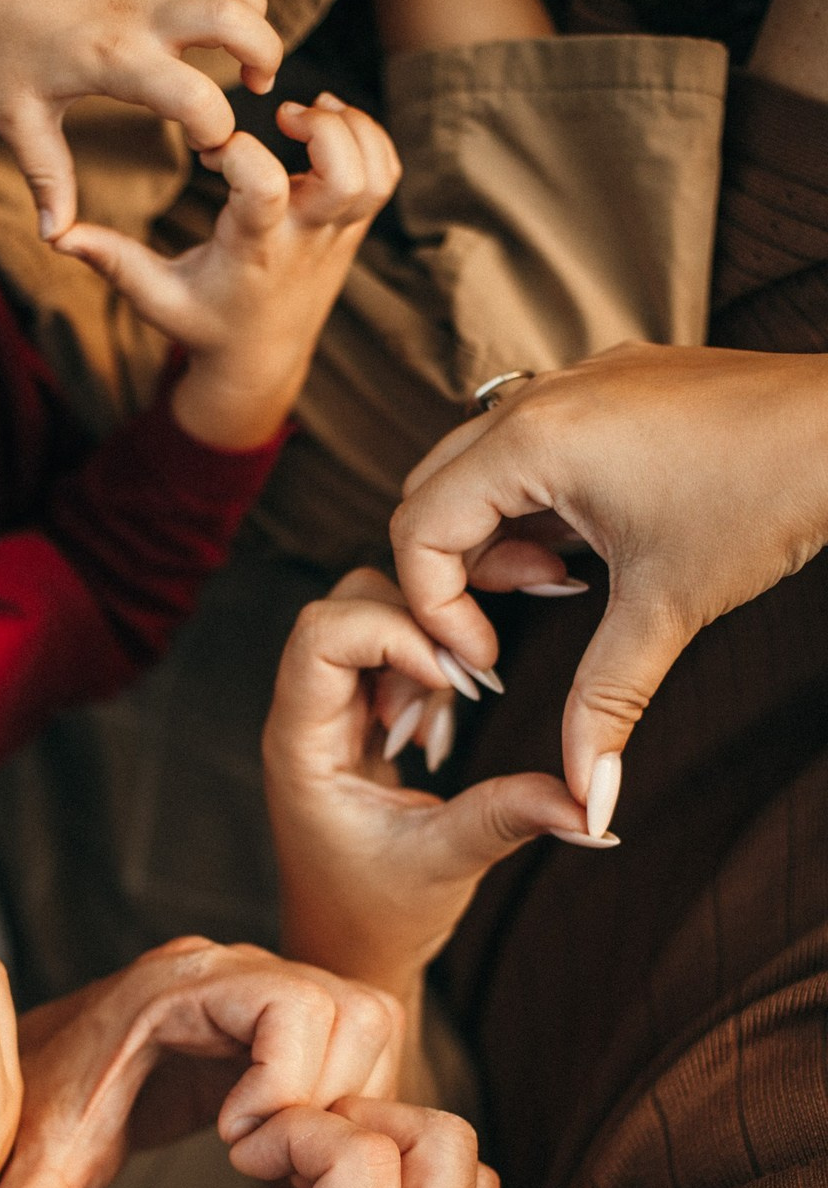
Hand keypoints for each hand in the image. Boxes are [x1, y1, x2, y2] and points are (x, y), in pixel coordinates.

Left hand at [0, 0, 281, 239]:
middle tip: (256, 83)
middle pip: (234, 22)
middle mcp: (139, 7)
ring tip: (248, 32)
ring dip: (253, 0)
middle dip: (264, 55)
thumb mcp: (20, 121)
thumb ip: (48, 179)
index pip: (199, 99)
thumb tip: (55, 238)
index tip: (209, 145)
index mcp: (117, 59)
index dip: (219, 130)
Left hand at [0, 936, 401, 1187]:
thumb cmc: (42, 1114)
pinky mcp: (285, 1012)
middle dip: (322, 1095)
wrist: (44, 1075)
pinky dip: (343, 1096)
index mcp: (177, 989)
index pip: (289, 1005)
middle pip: (346, 1009)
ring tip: (279, 1154)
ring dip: (342, 1095)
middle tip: (261, 1158)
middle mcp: (231, 970)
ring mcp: (265, 984)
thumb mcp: (30, 1174)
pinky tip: (292, 1147)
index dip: (282, 1081)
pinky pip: (359, 1040)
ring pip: (366, 1019)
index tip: (235, 1145)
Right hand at [53, 95, 400, 447]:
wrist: (258, 362)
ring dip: (349, 129)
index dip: (237, 150)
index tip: (208, 147)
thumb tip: (57, 234)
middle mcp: (305, 240)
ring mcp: (337, 234)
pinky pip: (386, 173)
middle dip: (324, 132)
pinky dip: (369, 138)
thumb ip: (111, 261)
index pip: (264, 186)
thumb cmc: (201, 323)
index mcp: (255, 250)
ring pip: (375, 172)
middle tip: (284, 114)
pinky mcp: (352, 228)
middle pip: (348, 177)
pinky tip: (328, 126)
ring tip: (306, 115)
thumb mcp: (152, 296)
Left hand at [263, 572, 600, 1065]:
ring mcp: (328, 713)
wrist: (351, 948)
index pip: (322, 635)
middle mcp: (304, 717)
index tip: (459, 680)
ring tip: (457, 711)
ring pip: (371, 618)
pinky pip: (389, 654)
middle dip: (421, 627)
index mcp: (301, 745)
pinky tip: (448, 724)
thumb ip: (508, 818)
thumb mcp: (447, 864)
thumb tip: (592, 805)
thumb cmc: (379, 916)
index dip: (395, 634)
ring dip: (428, 649)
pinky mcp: (355, 719)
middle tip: (472, 686)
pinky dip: (431, 669)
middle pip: (346, 606)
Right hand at [391, 343, 827, 834]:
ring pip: (479, 466)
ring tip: (564, 586)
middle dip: (452, 573)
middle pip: (430, 491)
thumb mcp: (669, 610)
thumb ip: (604, 706)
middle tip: (510, 624)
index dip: (435, 610)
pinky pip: (533, 443)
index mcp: (531, 441)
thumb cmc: (769, 494)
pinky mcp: (611, 383)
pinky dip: (536, 501)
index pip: (417, 529)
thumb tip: (585, 805)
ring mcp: (576, 382)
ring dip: (498, 538)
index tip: (486, 662)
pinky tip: (594, 545)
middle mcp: (538, 398)